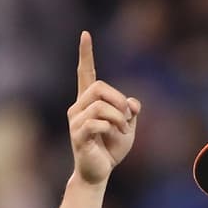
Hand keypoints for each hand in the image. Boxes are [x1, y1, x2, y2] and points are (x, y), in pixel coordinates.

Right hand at [69, 31, 140, 185]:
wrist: (99, 172)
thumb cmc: (111, 149)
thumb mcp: (128, 127)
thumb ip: (130, 111)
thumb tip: (132, 103)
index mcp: (88, 102)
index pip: (85, 73)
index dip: (86, 54)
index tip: (85, 34)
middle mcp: (78, 107)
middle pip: (99, 87)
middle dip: (118, 99)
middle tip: (128, 117)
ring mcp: (75, 121)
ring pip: (99, 104)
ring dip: (118, 115)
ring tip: (124, 129)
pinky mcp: (78, 135)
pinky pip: (95, 121)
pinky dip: (111, 126)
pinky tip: (114, 134)